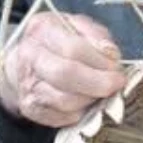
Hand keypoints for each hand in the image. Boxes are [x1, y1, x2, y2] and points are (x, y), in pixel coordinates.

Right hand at [0, 12, 125, 127]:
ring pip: (64, 100)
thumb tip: (110, 54)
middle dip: (98, 83)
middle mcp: (30, 58)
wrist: (25, 59)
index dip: (100, 61)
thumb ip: (96, 35)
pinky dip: (80, 113)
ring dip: (91, 100)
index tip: (117, 69)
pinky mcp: (30, 108)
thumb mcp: (77, 24)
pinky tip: (86, 102)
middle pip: (65, 74)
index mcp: (42, 30)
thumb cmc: (57, 40)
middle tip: (116, 85)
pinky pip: (61, 118)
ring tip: (101, 92)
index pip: (73, 48)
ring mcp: (27, 85)